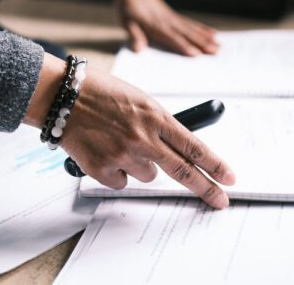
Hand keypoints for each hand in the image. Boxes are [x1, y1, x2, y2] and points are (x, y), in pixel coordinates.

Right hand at [25, 54, 234, 208]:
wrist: (64, 95)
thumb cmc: (101, 92)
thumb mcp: (139, 100)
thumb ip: (158, 123)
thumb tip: (173, 148)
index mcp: (156, 116)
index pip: (193, 146)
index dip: (215, 164)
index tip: (229, 177)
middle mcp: (143, 137)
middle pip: (182, 171)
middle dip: (205, 187)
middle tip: (220, 200)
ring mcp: (123, 154)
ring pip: (148, 175)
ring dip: (140, 164)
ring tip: (121, 143)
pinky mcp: (102, 169)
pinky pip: (121, 182)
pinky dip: (117, 171)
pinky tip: (105, 151)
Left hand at [111, 0, 218, 55]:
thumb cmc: (128, 7)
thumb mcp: (126, 21)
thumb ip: (134, 35)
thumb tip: (139, 49)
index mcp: (155, 24)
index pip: (171, 37)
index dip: (183, 46)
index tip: (195, 54)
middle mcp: (167, 21)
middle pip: (186, 34)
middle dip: (201, 43)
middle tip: (215, 51)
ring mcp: (173, 18)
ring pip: (192, 29)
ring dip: (205, 38)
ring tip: (218, 45)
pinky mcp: (175, 16)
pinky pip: (191, 23)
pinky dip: (202, 28)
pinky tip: (212, 33)